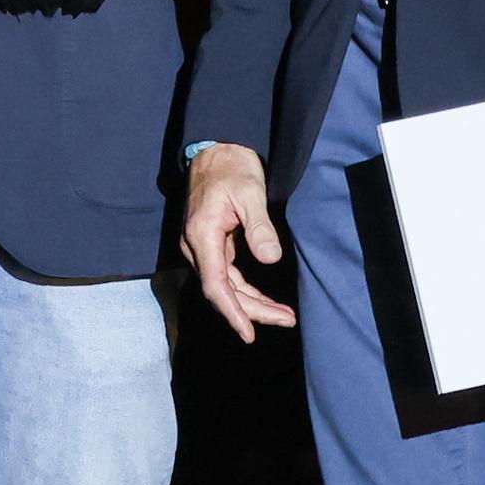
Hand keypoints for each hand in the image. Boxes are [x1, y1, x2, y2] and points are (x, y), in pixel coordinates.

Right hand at [182, 146, 297, 341]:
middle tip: (287, 321)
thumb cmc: (232, 168)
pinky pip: (228, 276)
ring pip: (226, 287)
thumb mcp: (250, 192)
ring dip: (252, 304)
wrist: (216, 151)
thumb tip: (270, 258)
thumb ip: (259, 226)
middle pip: (223, 292)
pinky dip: (246, 291)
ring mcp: (203, 247)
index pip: (215, 285)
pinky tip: (265, 300)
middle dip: (253, 311)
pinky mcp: (213, 245)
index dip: (233, 312)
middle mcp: (197, 247)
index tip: (248, 333)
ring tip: (283, 316)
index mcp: (202, 236)